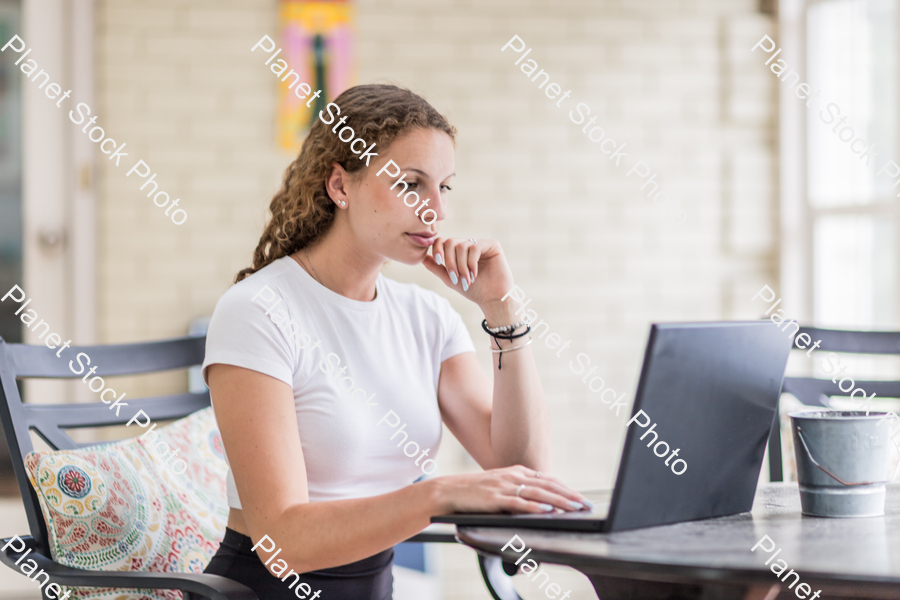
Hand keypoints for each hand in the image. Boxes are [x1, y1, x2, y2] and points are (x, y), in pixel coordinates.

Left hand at [423, 237, 513, 307]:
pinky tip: (474, 274)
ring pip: (462, 246)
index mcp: (459, 251)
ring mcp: (481, 244)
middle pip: (450, 242)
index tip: (438, 261)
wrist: (492, 299)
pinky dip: (471, 263)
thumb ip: (437, 268)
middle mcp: (469, 245)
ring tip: (467, 279)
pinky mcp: (492, 245)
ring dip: (461, 266)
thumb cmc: (473, 290)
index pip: (443, 241)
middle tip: (455, 277)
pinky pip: (475, 247)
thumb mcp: (450, 279)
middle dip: (450, 261)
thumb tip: (422, 258)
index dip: (438, 249)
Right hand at [429, 465, 592, 514]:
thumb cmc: (477, 491)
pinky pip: (519, 502)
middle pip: (548, 485)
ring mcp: (504, 486)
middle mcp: (513, 476)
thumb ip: (520, 489)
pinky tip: (547, 511)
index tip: (581, 498)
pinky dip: (535, 507)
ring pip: (538, 493)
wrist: (449, 491)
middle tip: (585, 504)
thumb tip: (543, 501)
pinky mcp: (494, 498)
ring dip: (559, 501)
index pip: (548, 480)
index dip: (567, 489)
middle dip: (569, 495)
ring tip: (574, 508)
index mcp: (517, 472)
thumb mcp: (502, 485)